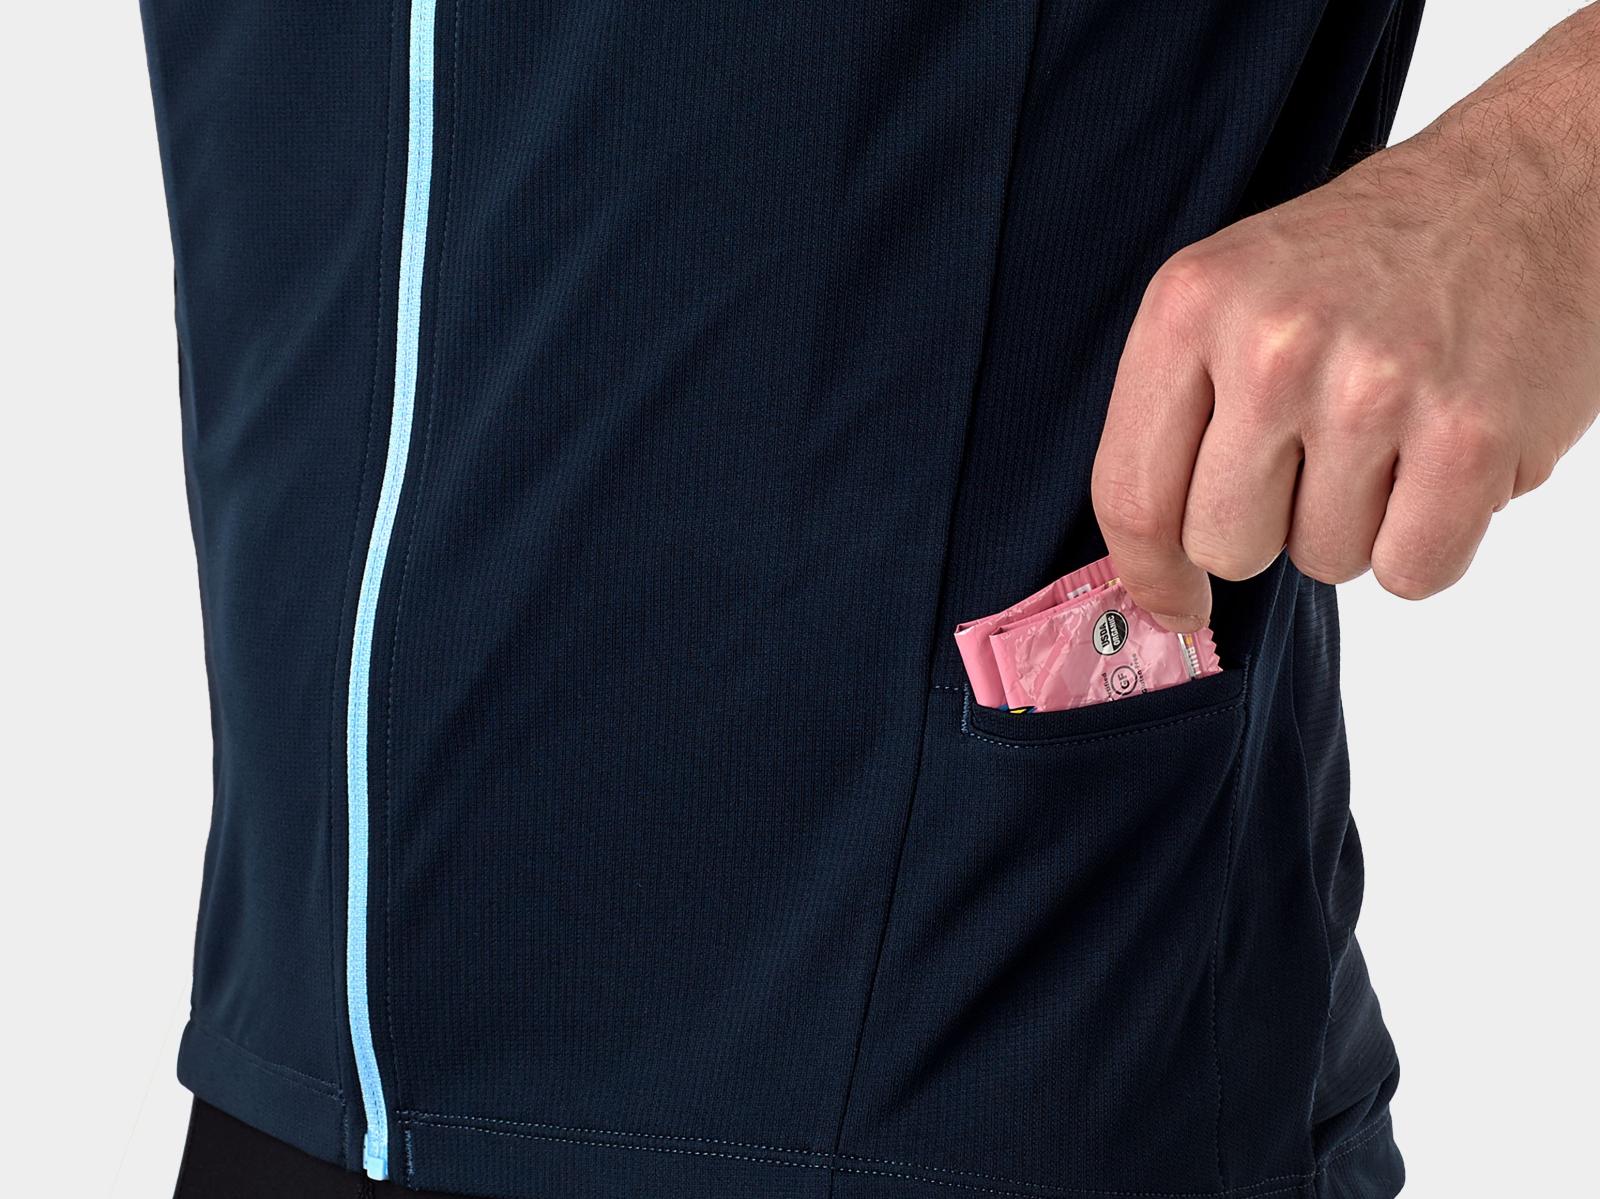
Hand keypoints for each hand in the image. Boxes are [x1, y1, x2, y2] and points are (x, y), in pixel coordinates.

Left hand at [1091, 7, 1599, 630]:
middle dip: (1268, 527)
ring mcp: (1374, 389)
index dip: (1147, 572)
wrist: (1525, 186)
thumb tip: (1149, 568)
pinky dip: (1428, 540)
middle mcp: (1273, 344)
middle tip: (1317, 453)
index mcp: (1191, 306)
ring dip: (1356, 522)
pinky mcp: (1470, 434)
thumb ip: (1176, 413)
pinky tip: (1438, 460)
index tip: (1171, 602)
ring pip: (1323, 561)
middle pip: (1224, 544)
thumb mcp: (1232, 292)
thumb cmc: (1368, 255)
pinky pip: (1411, 570)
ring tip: (1390, 432)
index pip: (1130, 491)